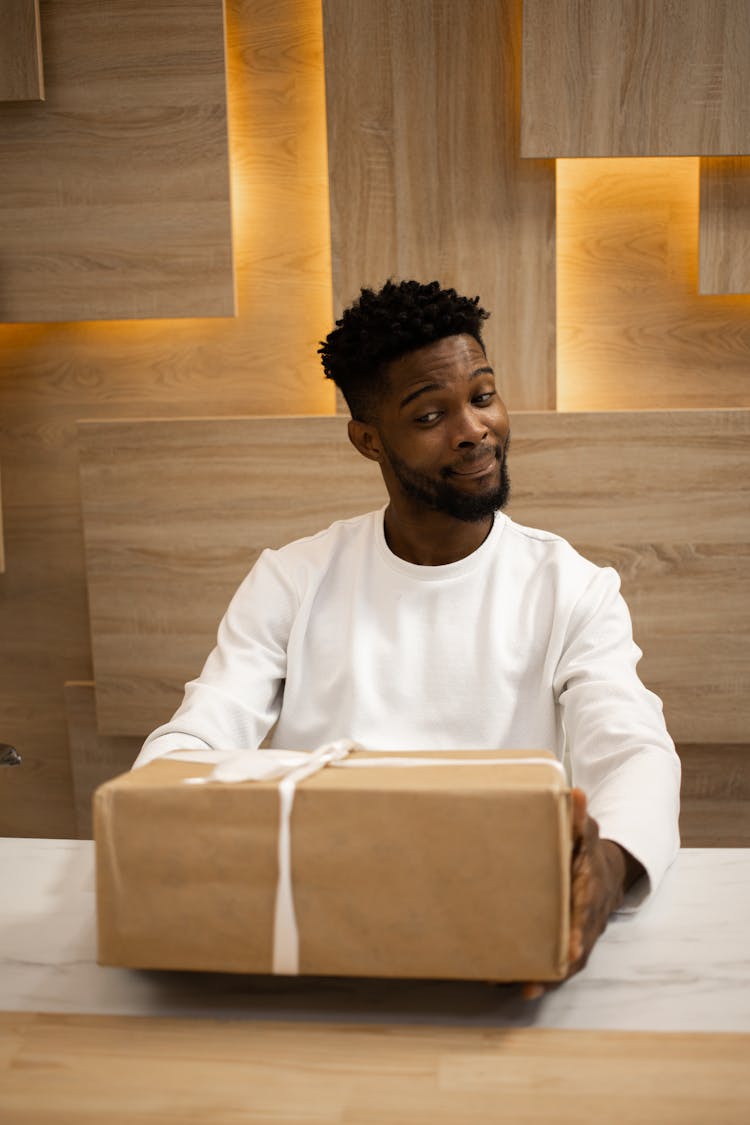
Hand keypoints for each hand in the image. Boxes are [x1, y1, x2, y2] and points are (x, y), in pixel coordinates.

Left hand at [522, 787, 643, 998]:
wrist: (607, 876)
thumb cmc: (588, 853)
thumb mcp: (586, 833)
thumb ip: (578, 818)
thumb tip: (574, 793)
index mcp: (591, 893)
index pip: (587, 914)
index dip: (580, 932)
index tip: (572, 947)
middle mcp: (587, 922)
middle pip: (574, 952)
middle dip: (554, 969)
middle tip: (528, 984)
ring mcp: (577, 937)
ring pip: (561, 965)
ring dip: (537, 979)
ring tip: (505, 986)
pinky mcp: (564, 945)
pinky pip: (550, 964)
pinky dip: (530, 975)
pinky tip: (499, 981)